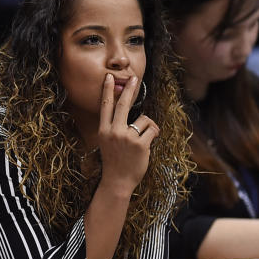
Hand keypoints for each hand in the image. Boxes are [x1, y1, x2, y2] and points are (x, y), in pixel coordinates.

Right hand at [98, 74, 157, 196]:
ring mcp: (127, 138)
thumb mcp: (108, 143)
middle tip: (133, 78)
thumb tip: (130, 113)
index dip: (107, 91)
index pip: (105, 107)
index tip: (109, 78)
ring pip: (144, 119)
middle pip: (123, 105)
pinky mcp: (140, 144)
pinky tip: (148, 145)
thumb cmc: (115, 161)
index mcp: (104, 131)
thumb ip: (115, 128)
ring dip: (148, 127)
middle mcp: (114, 132)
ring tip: (142, 141)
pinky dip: (154, 135)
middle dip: (128, 90)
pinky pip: (153, 130)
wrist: (117, 181)